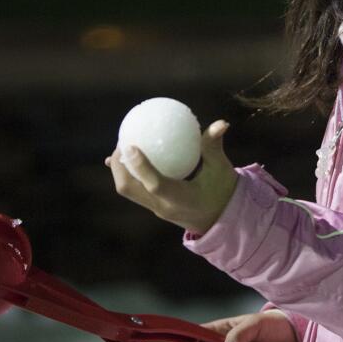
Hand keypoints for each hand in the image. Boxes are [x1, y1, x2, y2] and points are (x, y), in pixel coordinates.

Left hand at [105, 119, 239, 234]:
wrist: (219, 219)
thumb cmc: (222, 191)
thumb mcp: (221, 168)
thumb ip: (214, 146)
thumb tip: (221, 122)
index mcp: (182, 199)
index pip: (156, 185)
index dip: (140, 166)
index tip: (130, 145)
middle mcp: (164, 206)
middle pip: (130, 189)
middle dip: (120, 165)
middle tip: (123, 141)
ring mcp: (156, 209)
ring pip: (127, 191)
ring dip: (120, 170)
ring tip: (122, 147)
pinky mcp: (153, 207)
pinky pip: (133, 190)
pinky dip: (128, 174)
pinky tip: (127, 157)